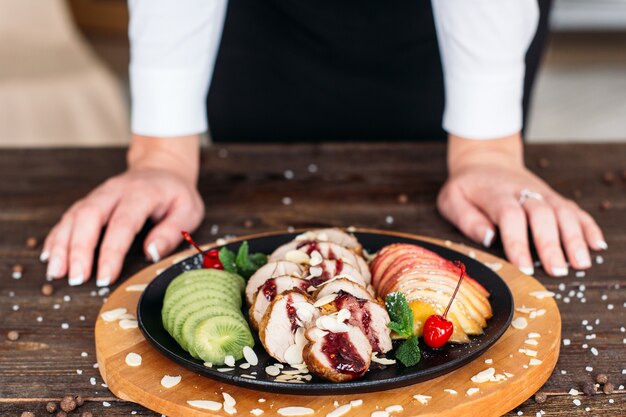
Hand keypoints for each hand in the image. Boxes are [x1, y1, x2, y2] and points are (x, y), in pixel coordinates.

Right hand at [42, 135, 203, 285]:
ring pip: (74, 216)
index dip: (111, 252)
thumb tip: (152, 253)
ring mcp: (99, 194)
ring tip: (56, 272)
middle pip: (89, 216)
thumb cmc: (175, 194)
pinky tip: (49, 256)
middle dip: (79, 249)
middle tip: (76, 278)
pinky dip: (57, 236)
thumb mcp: (188, 210)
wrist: (161, 168)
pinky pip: (68, 217)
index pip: (122, 223)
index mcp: (142, 193)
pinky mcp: (89, 201)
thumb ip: (172, 231)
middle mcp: (115, 191)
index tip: (105, 277)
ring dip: (62, 245)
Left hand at [438, 134, 605, 276]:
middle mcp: (523, 192)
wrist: (486, 159)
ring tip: (581, 263)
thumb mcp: (452, 199)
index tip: (524, 267)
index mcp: (496, 195)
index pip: (511, 217)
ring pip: (563, 213)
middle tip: (558, 270)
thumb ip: (466, 218)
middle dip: (552, 244)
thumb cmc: (467, 186)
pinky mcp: (553, 196)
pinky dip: (587, 226)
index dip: (518, 242)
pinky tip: (596, 245)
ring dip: (575, 238)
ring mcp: (542, 193)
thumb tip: (487, 237)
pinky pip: (574, 209)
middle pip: (542, 216)